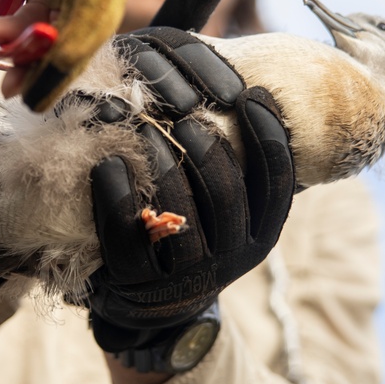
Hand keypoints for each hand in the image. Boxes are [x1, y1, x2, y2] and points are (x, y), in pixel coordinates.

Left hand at [87, 26, 294, 352]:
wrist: (148, 301)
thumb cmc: (192, 230)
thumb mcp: (225, 205)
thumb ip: (237, 161)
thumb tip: (250, 82)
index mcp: (259, 233)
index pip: (277, 184)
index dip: (268, 138)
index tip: (252, 94)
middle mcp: (230, 257)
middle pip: (226, 195)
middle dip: (207, 148)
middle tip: (186, 116)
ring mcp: (185, 274)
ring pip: (178, 213)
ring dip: (160, 164)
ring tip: (144, 128)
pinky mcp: (137, 282)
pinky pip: (126, 236)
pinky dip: (115, 196)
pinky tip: (108, 164)